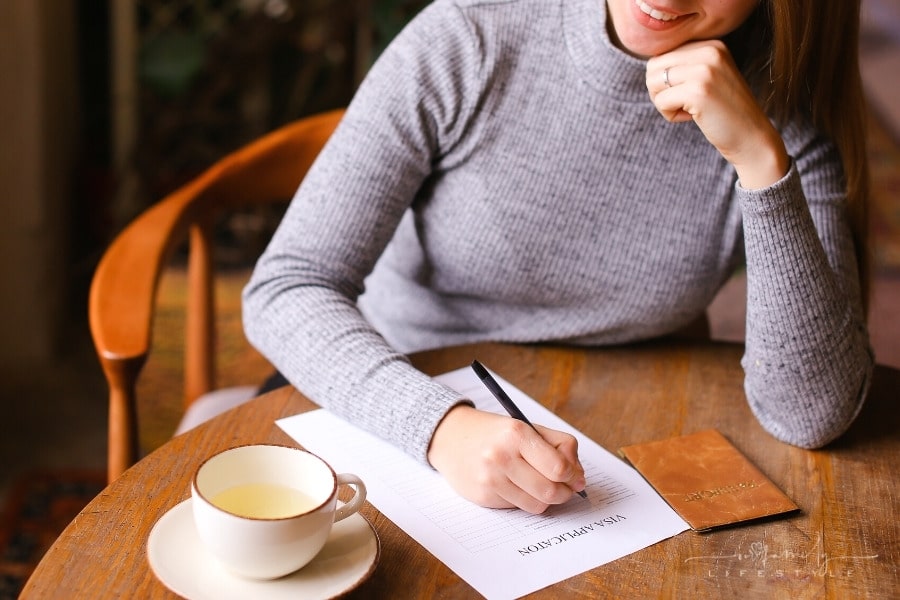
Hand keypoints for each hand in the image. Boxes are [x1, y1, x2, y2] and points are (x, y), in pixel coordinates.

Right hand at [426, 404, 585, 513]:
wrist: (450, 438)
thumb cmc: (495, 433)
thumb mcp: (527, 427)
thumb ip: (559, 446)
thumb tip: (578, 477)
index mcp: (517, 433)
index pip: (558, 467)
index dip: (574, 476)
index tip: (577, 477)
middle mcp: (501, 456)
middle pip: (550, 491)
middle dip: (566, 493)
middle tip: (568, 488)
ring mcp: (490, 479)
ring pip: (537, 505)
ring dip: (547, 499)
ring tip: (543, 486)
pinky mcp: (483, 496)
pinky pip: (518, 507)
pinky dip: (525, 499)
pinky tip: (517, 485)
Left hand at [646, 40, 789, 188]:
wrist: (752, 137)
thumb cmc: (724, 112)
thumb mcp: (708, 77)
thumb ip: (685, 65)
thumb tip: (650, 65)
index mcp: (712, 44)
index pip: (662, 55)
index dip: (666, 81)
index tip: (689, 93)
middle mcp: (709, 51)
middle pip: (654, 67)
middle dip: (660, 91)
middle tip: (683, 104)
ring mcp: (704, 70)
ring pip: (653, 83)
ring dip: (664, 103)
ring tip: (689, 109)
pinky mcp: (698, 91)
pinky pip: (660, 101)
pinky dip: (670, 115)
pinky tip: (693, 117)